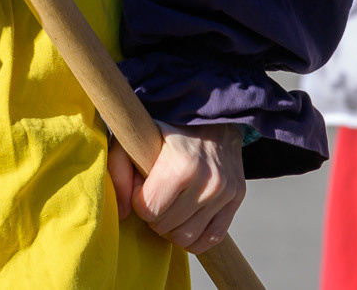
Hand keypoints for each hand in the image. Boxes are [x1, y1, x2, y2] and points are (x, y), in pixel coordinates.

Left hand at [108, 124, 245, 253]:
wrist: (210, 117)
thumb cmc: (166, 130)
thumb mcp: (134, 138)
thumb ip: (119, 172)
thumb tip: (122, 213)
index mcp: (181, 164)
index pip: (148, 210)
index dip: (139, 198)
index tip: (143, 182)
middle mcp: (207, 181)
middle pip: (165, 226)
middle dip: (154, 213)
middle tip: (156, 191)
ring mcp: (225, 193)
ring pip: (186, 238)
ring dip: (171, 227)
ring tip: (170, 204)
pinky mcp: (236, 199)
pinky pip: (211, 239)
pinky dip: (194, 238)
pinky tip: (185, 220)